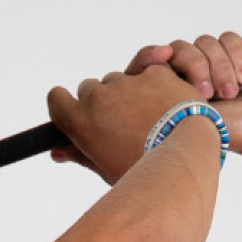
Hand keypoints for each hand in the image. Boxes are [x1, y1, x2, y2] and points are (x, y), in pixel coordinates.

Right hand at [45, 45, 203, 183]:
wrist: (184, 161)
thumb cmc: (143, 173)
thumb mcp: (106, 169)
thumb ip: (79, 154)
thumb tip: (58, 152)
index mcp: (80, 121)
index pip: (57, 98)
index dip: (67, 104)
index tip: (77, 111)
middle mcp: (99, 97)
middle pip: (90, 88)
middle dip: (103, 101)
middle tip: (123, 123)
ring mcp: (127, 82)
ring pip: (120, 79)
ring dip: (130, 92)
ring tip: (151, 118)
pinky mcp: (155, 72)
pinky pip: (149, 69)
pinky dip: (156, 81)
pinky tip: (167, 102)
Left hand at [160, 32, 241, 163]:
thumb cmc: (234, 132)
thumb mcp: (191, 116)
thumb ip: (169, 92)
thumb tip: (149, 72)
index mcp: (175, 94)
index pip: (152, 64)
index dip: (152, 56)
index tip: (162, 58)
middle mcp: (193, 79)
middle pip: (181, 49)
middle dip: (197, 66)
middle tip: (208, 93)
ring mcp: (216, 67)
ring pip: (206, 43)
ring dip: (222, 66)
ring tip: (234, 92)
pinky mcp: (239, 56)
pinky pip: (229, 39)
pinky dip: (238, 55)